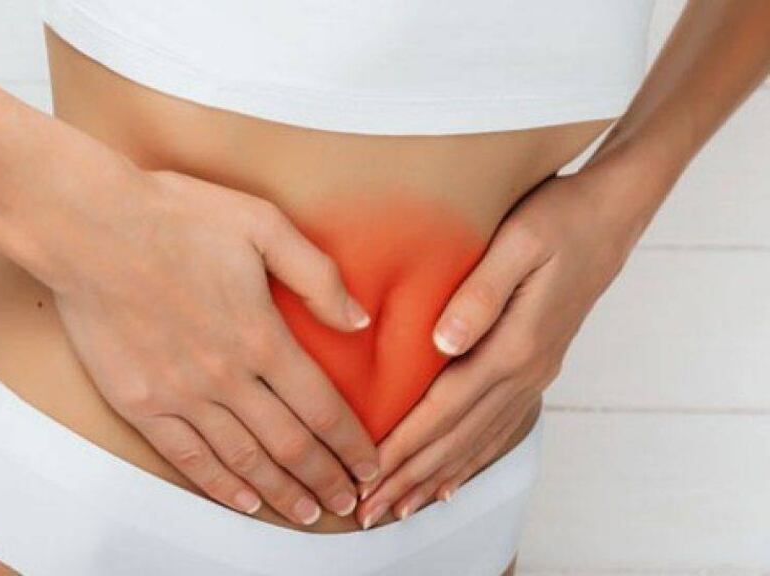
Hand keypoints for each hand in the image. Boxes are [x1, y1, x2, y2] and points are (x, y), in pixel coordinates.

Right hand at [49, 167, 379, 524]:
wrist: (88, 227)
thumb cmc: (173, 216)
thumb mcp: (262, 223)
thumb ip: (316, 274)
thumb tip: (358, 320)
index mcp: (261, 335)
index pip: (322, 407)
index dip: (351, 444)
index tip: (370, 464)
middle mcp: (226, 376)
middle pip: (290, 444)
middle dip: (326, 479)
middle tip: (348, 502)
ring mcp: (180, 394)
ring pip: (243, 460)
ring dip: (281, 491)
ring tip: (306, 512)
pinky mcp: (139, 402)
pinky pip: (187, 458)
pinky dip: (220, 486)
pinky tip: (243, 501)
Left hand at [355, 165, 644, 527]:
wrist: (609, 217)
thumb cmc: (558, 219)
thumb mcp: (518, 242)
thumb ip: (479, 294)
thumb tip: (443, 342)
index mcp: (515, 344)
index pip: (446, 408)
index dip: (406, 446)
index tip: (369, 474)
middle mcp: (526, 371)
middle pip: (457, 438)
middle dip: (410, 477)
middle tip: (367, 511)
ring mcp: (535, 375)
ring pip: (477, 441)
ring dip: (435, 478)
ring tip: (399, 508)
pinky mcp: (536, 369)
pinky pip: (499, 428)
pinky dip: (471, 460)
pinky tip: (451, 482)